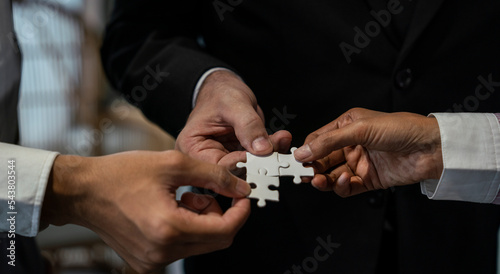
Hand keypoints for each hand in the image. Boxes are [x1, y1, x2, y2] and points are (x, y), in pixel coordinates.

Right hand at [41, 150, 251, 272]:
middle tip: (207, 192)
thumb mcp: (173, 164)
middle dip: (221, 214)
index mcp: (169, 229)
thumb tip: (240, 187)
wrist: (83, 192)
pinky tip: (172, 209)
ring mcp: (153, 261)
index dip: (241, 212)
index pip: (225, 230)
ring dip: (203, 220)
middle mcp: (162, 252)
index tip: (241, 195)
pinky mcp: (147, 261)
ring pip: (200, 244)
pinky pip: (182, 248)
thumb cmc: (120, 175)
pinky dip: (188, 229)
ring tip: (184, 197)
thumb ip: (213, 175)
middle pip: (216, 241)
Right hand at [175, 70, 291, 167]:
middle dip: (258, 161)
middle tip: (275, 148)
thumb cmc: (220, 93)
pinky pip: (258, 159)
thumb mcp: (233, 104)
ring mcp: (226, 158)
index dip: (240, 163)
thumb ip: (248, 126)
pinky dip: (272, 150)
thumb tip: (262, 149)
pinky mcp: (241, 155)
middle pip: (235, 171)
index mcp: (193, 149)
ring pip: (250, 167)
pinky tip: (280, 139)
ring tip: (280, 140)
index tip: (259, 156)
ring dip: (269, 155)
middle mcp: (207, 158)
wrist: (225, 88)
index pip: (217, 166)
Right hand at [294, 108, 442, 196]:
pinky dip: (342, 187)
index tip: (297, 160)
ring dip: (324, 179)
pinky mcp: (369, 180)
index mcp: (346, 126)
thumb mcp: (360, 129)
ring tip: (320, 181)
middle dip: (312, 168)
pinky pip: (348, 187)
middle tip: (304, 175)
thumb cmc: (401, 128)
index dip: (307, 150)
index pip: (318, 139)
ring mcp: (359, 163)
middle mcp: (351, 145)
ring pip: (332, 175)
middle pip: (322, 160)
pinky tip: (346, 181)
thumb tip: (303, 151)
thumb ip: (329, 141)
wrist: (431, 148)